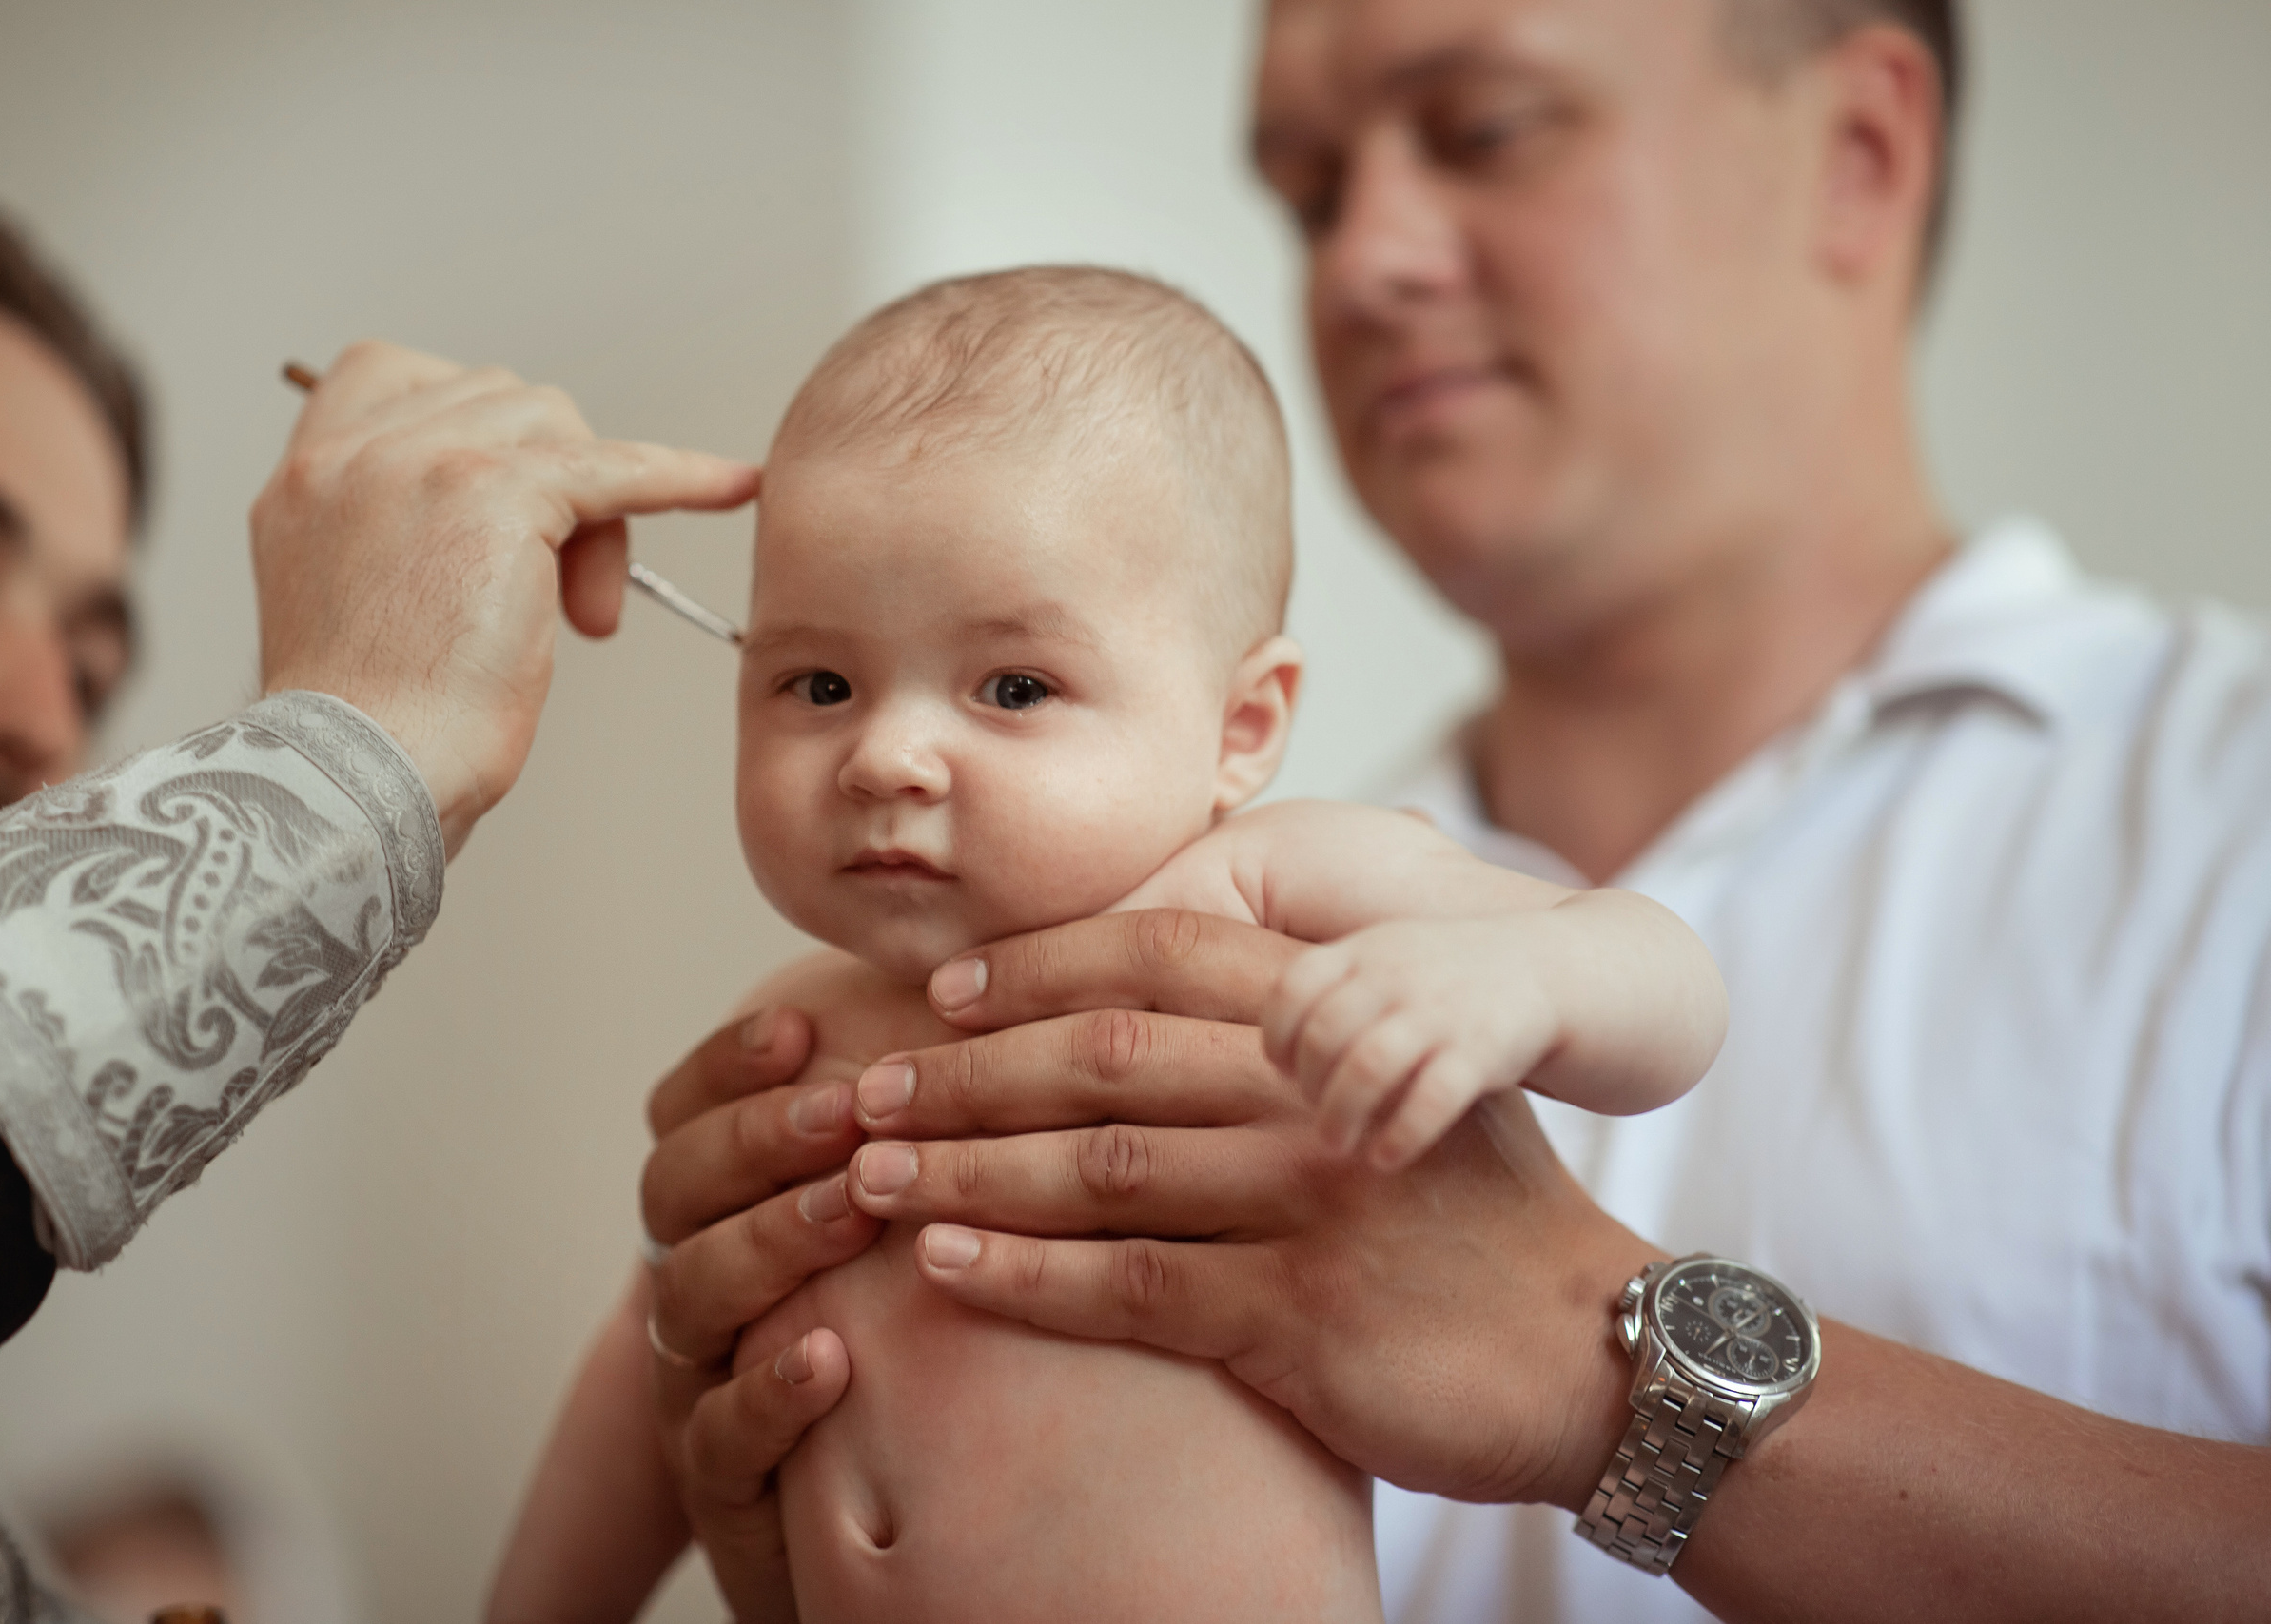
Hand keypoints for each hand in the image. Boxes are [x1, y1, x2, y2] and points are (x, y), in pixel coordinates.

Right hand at [251, 341, 758, 854]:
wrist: (362, 778)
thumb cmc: (371, 732)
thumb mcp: (360, 601)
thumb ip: (400, 533)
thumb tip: (499, 520)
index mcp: (303, 478)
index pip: (389, 375)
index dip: (467, 417)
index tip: (512, 477)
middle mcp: (348, 453)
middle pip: (493, 398)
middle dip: (546, 478)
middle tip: (558, 591)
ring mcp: (417, 461)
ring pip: (553, 425)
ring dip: (590, 514)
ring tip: (582, 616)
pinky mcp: (495, 493)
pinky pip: (614, 465)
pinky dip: (680, 476)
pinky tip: (729, 487)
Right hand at [639, 1006, 873, 1619]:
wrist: (875, 1516)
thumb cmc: (894, 1329)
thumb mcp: (885, 1208)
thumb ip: (899, 1110)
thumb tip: (959, 983)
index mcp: (717, 1203)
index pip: (682, 1113)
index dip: (725, 1066)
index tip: (796, 1025)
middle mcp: (691, 1279)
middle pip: (674, 1189)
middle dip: (754, 1139)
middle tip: (842, 1111)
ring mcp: (698, 1379)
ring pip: (691, 1297)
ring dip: (772, 1242)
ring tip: (851, 1209)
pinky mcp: (727, 1484)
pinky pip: (724, 1435)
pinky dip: (771, 1391)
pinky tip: (832, 1358)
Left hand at [849, 910, 1663, 1509]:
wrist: (1592, 1352)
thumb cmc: (1480, 1214)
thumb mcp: (1409, 1083)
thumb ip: (1300, 1031)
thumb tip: (1152, 994)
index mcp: (1337, 1020)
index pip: (1155, 958)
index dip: (1031, 967)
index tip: (936, 992)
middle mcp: (1314, 1093)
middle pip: (1101, 1057)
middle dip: (965, 1071)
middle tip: (867, 1089)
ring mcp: (1306, 1201)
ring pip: (1095, 1167)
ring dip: (965, 1171)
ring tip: (872, 1176)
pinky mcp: (1297, 1317)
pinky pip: (1124, 1287)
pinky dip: (1021, 1275)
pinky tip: (945, 1267)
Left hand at [1266, 916, 1563, 1168]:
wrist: (1562, 971)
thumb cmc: (1455, 979)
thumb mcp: (1391, 959)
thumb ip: (1335, 992)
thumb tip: (1270, 1053)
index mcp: (1366, 950)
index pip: (1292, 989)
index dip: (1277, 1038)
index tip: (1284, 1071)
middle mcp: (1397, 976)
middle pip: (1322, 1034)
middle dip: (1309, 1086)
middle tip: (1316, 1117)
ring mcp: (1440, 1012)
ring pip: (1365, 1067)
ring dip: (1341, 1116)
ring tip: (1339, 1145)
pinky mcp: (1483, 1052)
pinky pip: (1430, 1099)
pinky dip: (1400, 1134)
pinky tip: (1387, 1158)